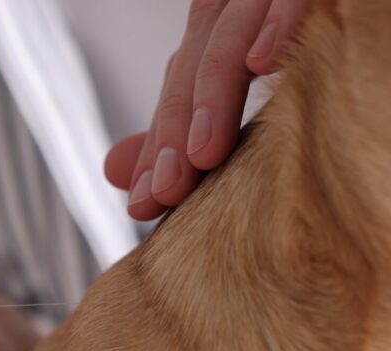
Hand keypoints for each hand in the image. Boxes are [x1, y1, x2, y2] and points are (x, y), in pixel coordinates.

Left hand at [104, 0, 311, 219]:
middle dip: (175, 128)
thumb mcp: (242, 78)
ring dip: (215, 91)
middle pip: (196, 58)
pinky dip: (281, 18)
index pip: (180, 83)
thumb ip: (182, 120)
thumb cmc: (324, 37)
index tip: (142, 204)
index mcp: (223, 20)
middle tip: (163, 194)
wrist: (372, 6)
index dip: (159, 142)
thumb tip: (111, 169)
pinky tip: (264, 61)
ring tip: (202, 154)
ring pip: (232, 25)